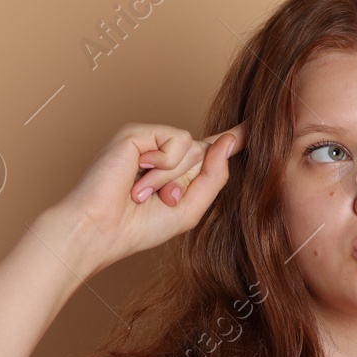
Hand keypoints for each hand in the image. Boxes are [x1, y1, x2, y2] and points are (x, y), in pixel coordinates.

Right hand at [51, 121, 246, 271]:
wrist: (102, 231)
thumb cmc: (139, 226)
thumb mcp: (191, 208)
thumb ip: (215, 177)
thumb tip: (228, 142)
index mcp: (177, 171)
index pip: (209, 150)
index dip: (232, 139)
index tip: (255, 125)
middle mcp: (164, 152)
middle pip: (205, 153)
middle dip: (188, 183)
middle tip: (158, 200)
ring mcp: (149, 140)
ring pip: (192, 147)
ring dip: (173, 178)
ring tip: (144, 192)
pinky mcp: (137, 133)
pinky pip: (175, 141)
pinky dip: (163, 166)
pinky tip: (139, 175)